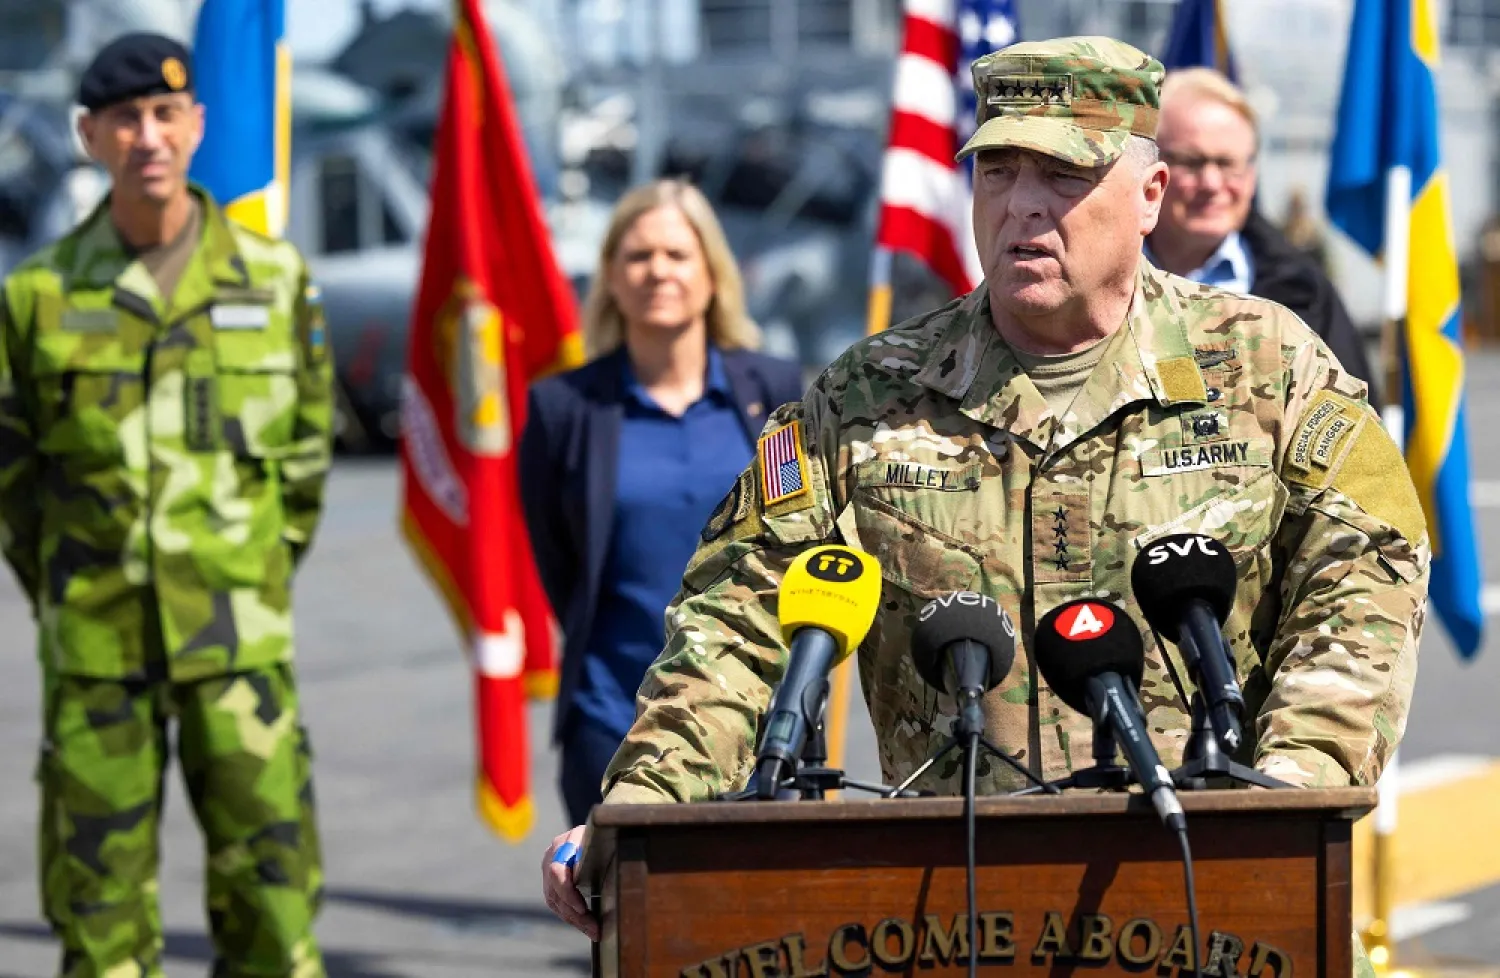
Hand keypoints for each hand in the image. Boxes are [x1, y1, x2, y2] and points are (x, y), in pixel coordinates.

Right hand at [542, 825, 596, 939]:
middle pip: (556, 892)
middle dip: (576, 914)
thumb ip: (593, 851)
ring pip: (556, 902)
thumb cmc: (601, 835)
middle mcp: (551, 856)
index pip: (557, 872)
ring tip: (594, 931)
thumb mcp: (599, 839)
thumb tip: (593, 866)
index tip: (583, 909)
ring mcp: (548, 869)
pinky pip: (557, 903)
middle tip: (595, 929)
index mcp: (564, 843)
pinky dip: (571, 916)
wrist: (590, 833)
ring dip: (575, 920)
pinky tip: (585, 925)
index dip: (567, 892)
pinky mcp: (550, 882)